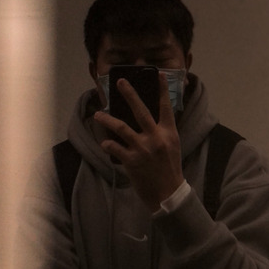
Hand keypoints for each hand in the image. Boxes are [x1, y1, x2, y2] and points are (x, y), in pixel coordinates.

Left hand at [94, 73, 183, 211]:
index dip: (162, 90)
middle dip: (129, 94)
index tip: (158, 74)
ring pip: (121, 127)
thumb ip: (161, 132)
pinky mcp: (131, 161)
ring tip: (97, 114)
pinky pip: (114, 147)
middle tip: (120, 82)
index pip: (166, 107)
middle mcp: (155, 137)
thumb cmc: (169, 169)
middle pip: (140, 111)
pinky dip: (107, 144)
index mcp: (168, 133)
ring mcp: (142, 148)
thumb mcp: (171, 146)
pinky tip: (104, 142)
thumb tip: (148, 119)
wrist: (167, 193)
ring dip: (107, 119)